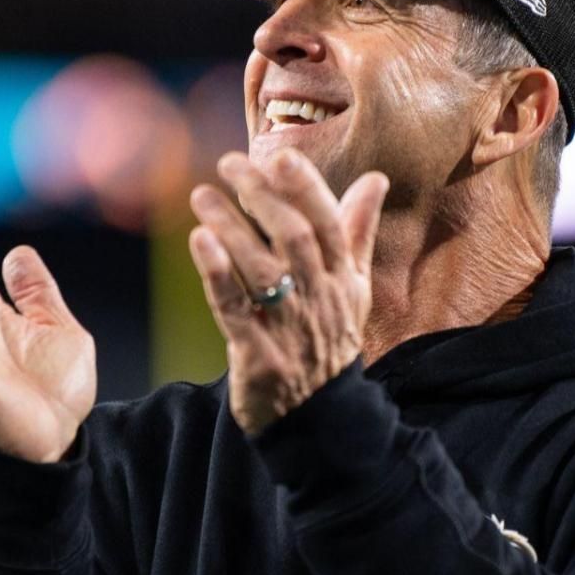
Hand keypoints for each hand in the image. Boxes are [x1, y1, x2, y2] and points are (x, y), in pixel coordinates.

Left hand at [188, 150, 387, 435]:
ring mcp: (289, 329)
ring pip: (261, 269)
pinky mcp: (258, 356)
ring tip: (202, 195)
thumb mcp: (353, 287)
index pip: (328, 224)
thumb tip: (375, 178)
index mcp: (342, 279)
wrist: (318, 417)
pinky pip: (234, 309)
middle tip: (229, 164)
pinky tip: (199, 241)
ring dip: (230, 226)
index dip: (306, 188)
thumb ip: (357, 231)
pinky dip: (216, 273)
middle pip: (294, 239)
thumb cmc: (329, 339)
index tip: (281, 156)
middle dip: (262, 196)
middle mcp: (319, 300)